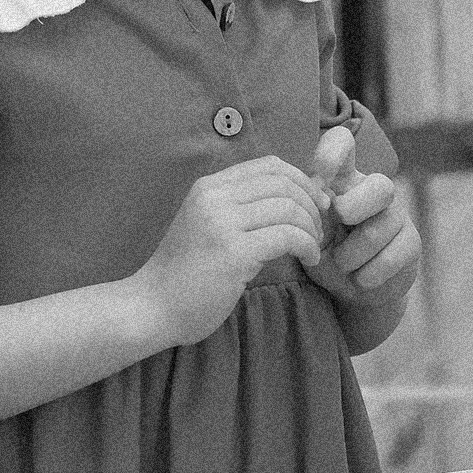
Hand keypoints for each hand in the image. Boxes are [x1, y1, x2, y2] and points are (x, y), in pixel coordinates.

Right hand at [130, 160, 327, 346]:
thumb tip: (299, 197)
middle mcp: (214, 197)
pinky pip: (288, 237)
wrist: (153, 306)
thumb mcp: (210, 226)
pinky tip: (309, 259)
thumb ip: (243, 209)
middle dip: (311, 204)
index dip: (302, 179)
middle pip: (284, 183)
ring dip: (312, 228)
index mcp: (209, 186)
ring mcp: (222, 223)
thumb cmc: (186, 273)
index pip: (269, 165)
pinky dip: (308, 246)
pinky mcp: (234, 252)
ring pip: (289, 208)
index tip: (316, 203)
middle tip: (319, 229)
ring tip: (313, 248)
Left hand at [308, 125, 420, 303]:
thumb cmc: (326, 250)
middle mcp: (374, 190)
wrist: (352, 289)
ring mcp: (397, 216)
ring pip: (379, 229)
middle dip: (355, 208)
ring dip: (351, 256)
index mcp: (344, 178)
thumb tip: (315, 188)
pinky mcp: (412, 243)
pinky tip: (360, 278)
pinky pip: (391, 258)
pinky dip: (367, 274)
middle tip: (338, 226)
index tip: (319, 177)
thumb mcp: (309, 227)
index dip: (332, 151)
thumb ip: (308, 206)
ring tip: (342, 264)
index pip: (342, 143)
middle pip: (380, 185)